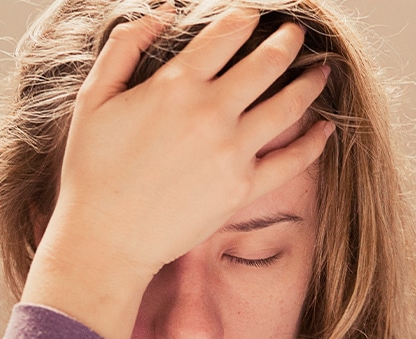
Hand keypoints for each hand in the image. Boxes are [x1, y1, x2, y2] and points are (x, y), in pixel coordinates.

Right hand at [22, 6, 332, 338]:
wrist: (104, 239)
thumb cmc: (91, 171)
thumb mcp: (92, 99)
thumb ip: (124, 46)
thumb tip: (161, 13)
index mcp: (174, 85)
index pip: (226, 33)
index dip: (244, 16)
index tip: (251, 15)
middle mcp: (210, 113)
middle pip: (268, 61)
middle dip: (287, 40)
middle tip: (294, 34)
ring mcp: (232, 152)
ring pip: (289, 104)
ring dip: (309, 81)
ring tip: (319, 71)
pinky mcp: (242, 188)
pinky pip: (292, 160)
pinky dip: (314, 141)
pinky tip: (324, 127)